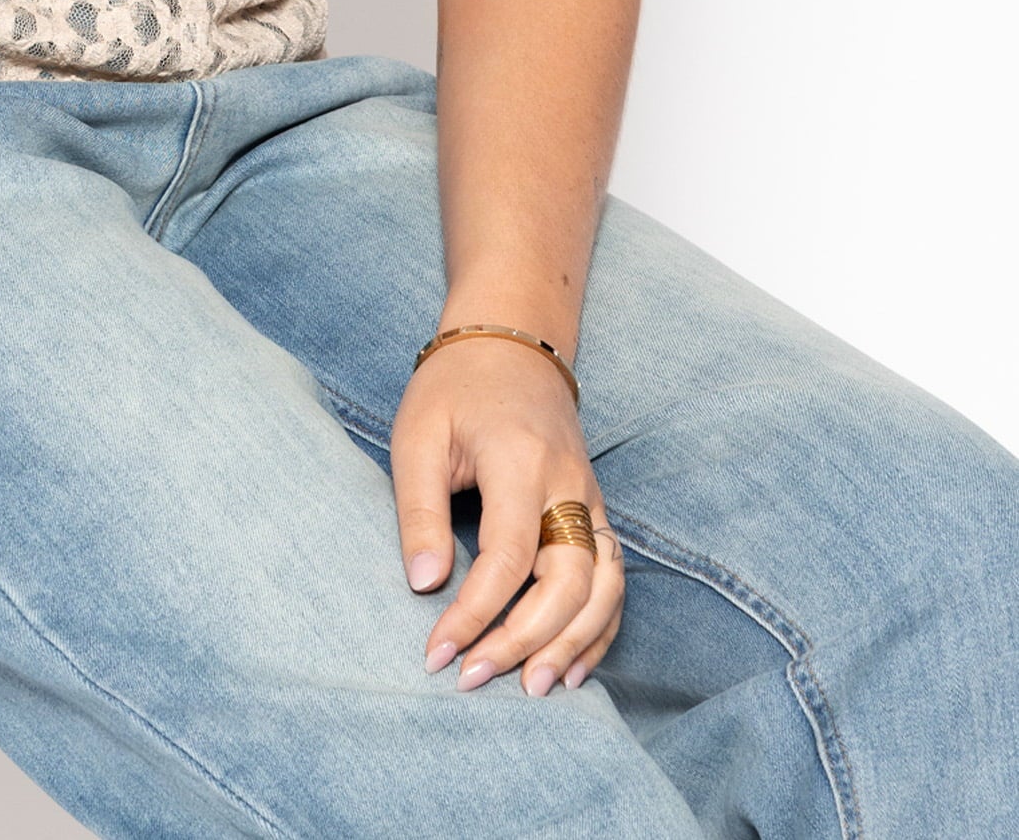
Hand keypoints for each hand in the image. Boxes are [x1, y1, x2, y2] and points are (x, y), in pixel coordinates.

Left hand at [389, 333, 622, 694]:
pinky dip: (600, 628)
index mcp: (520, 460)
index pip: (508, 557)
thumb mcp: (417, 436)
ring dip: (574, 645)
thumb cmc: (454, 389)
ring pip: (605, 587)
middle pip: (568, 581)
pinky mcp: (596, 510)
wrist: (510, 342)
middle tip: (476, 680)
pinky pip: (615, 580)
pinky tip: (571, 668)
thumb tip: (424, 585)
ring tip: (532, 689)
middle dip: (525, 641)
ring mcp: (590, 498)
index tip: (438, 652)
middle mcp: (567, 483)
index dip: (475, 614)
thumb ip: (419, 510)